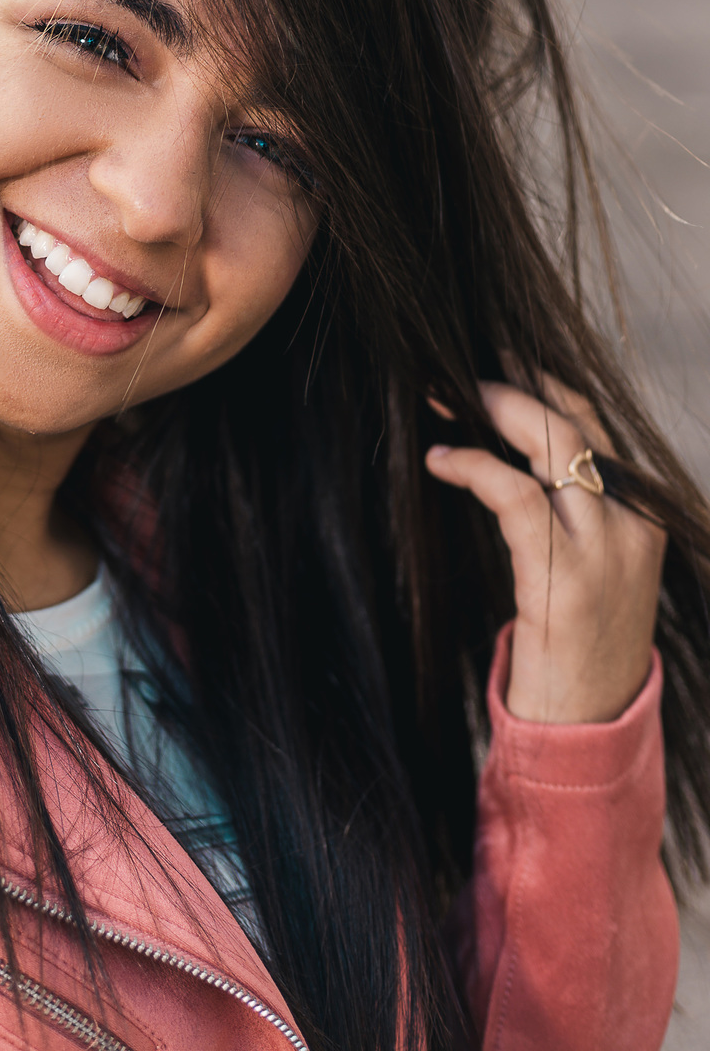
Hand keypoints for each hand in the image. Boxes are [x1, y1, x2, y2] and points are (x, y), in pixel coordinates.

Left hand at [426, 375, 665, 723]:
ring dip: (493, 408)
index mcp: (645, 512)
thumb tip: (513, 442)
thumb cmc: (577, 640)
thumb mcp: (591, 562)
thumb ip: (569, 506)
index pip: (594, 420)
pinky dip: (473, 466)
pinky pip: (515, 495)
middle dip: (514, 382)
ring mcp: (605, 549)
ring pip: (553, 442)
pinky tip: (440, 459)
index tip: (493, 359)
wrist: (590, 727)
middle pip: (575, 418)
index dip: (540, 381)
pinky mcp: (566, 578)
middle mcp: (634, 522)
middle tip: (456, 366)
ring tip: (443, 398)